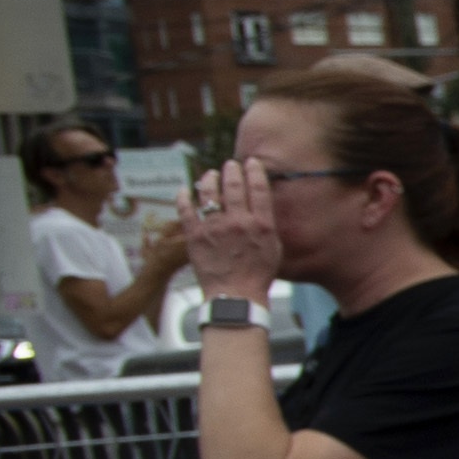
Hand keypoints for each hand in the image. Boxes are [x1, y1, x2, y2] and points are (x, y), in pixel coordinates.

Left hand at [177, 162, 282, 304]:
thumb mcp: (274, 248)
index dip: (254, 171)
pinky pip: (186, 210)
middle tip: (230, 164)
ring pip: (209, 193)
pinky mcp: (195, 236)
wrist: (236, 295)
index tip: (251, 162)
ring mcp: (214, 227)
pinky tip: (184, 190)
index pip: (258, 189)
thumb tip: (261, 207)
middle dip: (231, 170)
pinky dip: (183, 197)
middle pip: (233, 186)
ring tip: (210, 174)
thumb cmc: (258, 275)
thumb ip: (267, 225)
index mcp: (260, 224)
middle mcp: (237, 221)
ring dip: (209, 179)